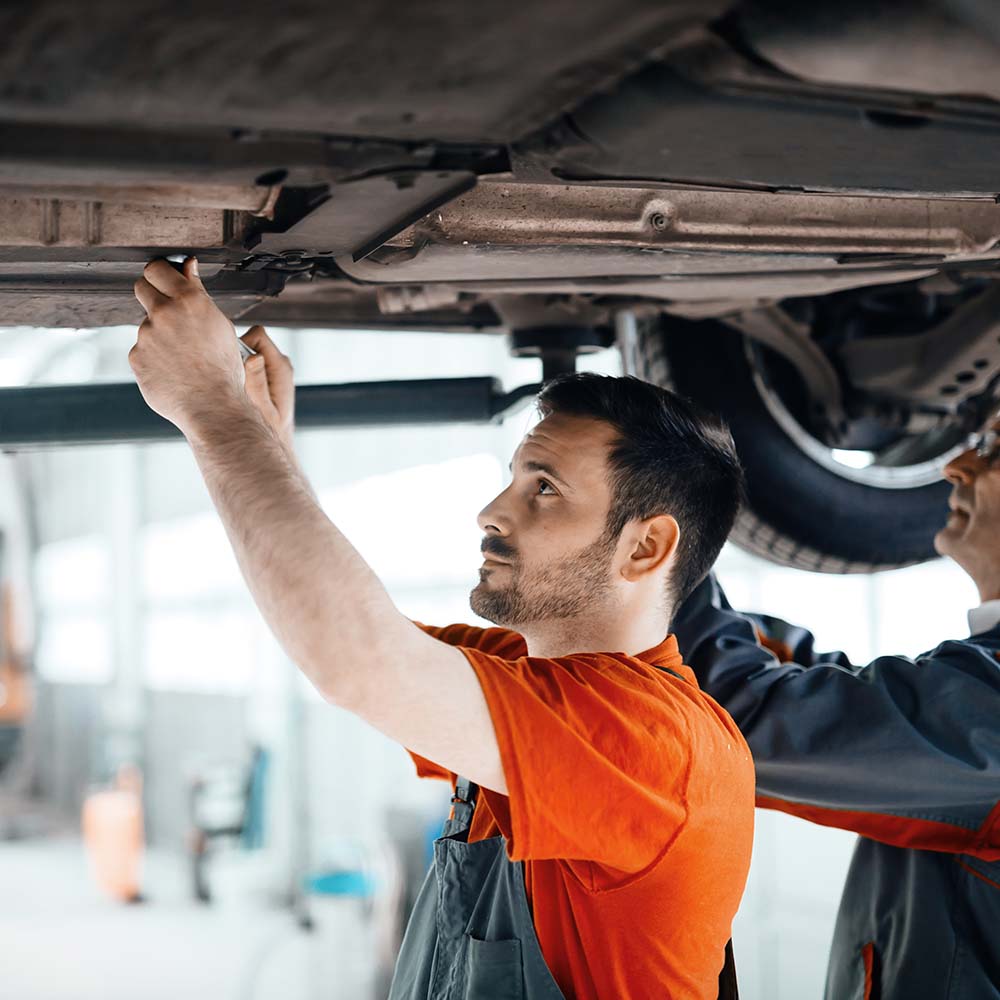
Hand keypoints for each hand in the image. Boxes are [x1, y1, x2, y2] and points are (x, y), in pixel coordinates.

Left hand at [130, 258, 248, 434]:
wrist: (214, 407)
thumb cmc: (224, 369)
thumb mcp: (220, 325)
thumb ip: (198, 293)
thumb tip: (187, 267)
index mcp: (189, 301)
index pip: (157, 268)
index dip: (161, 274)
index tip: (165, 280)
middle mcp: (164, 313)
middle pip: (142, 288)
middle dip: (154, 295)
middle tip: (172, 314)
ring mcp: (146, 336)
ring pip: (147, 325)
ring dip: (160, 334)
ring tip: (184, 357)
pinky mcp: (137, 358)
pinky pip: (143, 350)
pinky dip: (155, 358)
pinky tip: (174, 371)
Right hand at [240, 326, 294, 448]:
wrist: (273, 446)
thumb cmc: (269, 433)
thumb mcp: (261, 411)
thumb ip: (257, 384)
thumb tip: (253, 358)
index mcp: (281, 367)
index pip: (257, 335)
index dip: (239, 345)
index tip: (230, 365)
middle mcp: (279, 364)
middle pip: (249, 341)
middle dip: (235, 355)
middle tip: (230, 380)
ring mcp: (273, 369)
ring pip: (246, 352)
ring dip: (235, 365)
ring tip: (232, 389)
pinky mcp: (265, 375)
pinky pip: (246, 363)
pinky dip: (236, 372)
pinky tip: (234, 391)